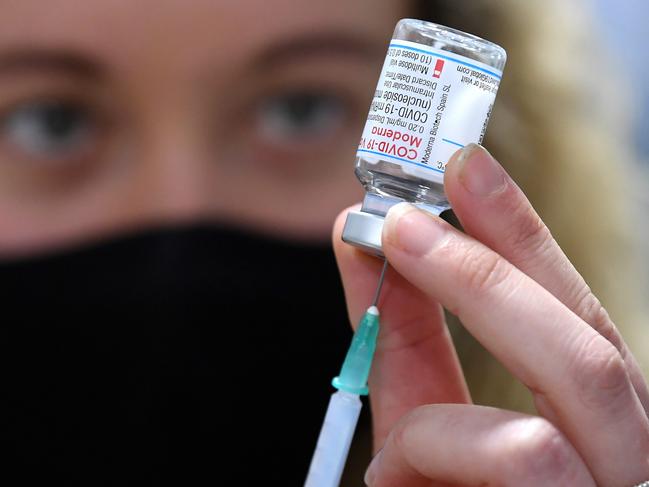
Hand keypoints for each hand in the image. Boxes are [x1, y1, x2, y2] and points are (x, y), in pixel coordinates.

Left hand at [332, 144, 648, 485]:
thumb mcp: (419, 428)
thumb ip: (400, 342)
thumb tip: (362, 242)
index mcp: (594, 434)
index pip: (580, 319)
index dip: (528, 236)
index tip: (466, 164)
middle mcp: (627, 464)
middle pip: (594, 350)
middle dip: (495, 271)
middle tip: (405, 220)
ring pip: (564, 405)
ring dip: (452, 393)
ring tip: (391, 426)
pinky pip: (517, 461)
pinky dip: (434, 452)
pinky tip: (394, 476)